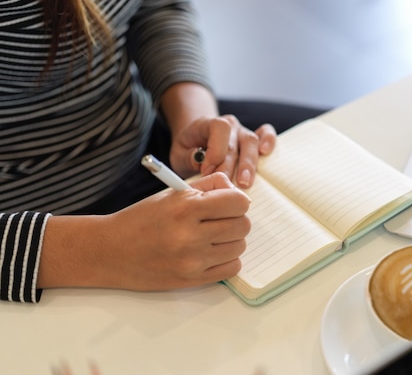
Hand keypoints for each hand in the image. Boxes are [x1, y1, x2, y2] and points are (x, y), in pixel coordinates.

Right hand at [102, 173, 251, 289]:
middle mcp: (191, 235)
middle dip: (236, 219)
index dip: (237, 200)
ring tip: (212, 236)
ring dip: (231, 240)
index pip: (239, 202)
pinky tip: (211, 253)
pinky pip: (232, 268)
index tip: (229, 203)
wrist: (111, 251)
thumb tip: (237, 191)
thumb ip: (209, 187)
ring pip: (240, 247)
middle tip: (220, 220)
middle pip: (243, 225)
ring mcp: (192, 261)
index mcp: (186, 208)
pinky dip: (227, 259)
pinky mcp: (192, 280)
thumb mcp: (173, 193)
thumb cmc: (142, 219)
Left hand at [170, 114, 276, 187]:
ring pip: (251, 142)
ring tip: (244, 183)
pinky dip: (269, 140)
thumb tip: (199, 162)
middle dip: (230, 166)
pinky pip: (266, 133)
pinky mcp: (254, 139)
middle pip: (235, 143)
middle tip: (226, 186)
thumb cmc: (189, 149)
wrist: (196, 140)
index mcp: (209, 123)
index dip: (215, 150)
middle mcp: (230, 125)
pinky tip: (266, 152)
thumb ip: (187, 158)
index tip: (206, 170)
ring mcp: (243, 131)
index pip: (219, 128)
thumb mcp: (179, 154)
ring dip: (248, 164)